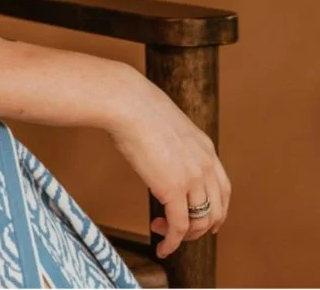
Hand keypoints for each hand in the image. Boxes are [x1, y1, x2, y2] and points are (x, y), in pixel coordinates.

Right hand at [106, 73, 231, 259]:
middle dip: (201, 227)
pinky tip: (162, 247)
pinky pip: (179, 227)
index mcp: (205, 147)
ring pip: (200, 222)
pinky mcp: (173, 190)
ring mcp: (192, 178)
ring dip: (184, 235)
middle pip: (217, 210)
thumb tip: (159, 151)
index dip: (218, 210)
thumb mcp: (167, 124)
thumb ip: (172, 143)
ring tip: (163, 232)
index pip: (223, 188)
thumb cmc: (136, 106)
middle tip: (183, 232)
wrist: (127, 102)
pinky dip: (173, 242)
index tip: (206, 220)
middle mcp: (205, 164)